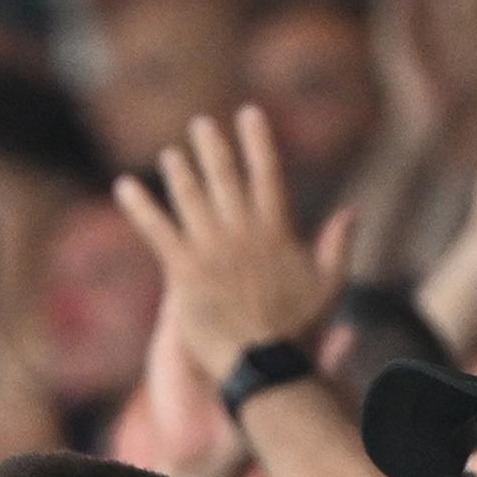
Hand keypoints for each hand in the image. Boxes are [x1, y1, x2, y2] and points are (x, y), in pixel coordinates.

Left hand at [110, 109, 340, 380]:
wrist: (265, 363)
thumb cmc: (299, 329)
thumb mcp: (330, 284)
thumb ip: (337, 244)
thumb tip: (352, 210)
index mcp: (276, 230)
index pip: (267, 173)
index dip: (257, 141)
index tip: (249, 113)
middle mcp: (241, 232)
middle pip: (224, 177)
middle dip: (212, 147)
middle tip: (201, 124)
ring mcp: (210, 250)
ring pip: (190, 198)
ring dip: (179, 172)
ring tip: (170, 154)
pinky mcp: (182, 272)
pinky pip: (156, 230)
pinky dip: (139, 206)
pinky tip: (123, 186)